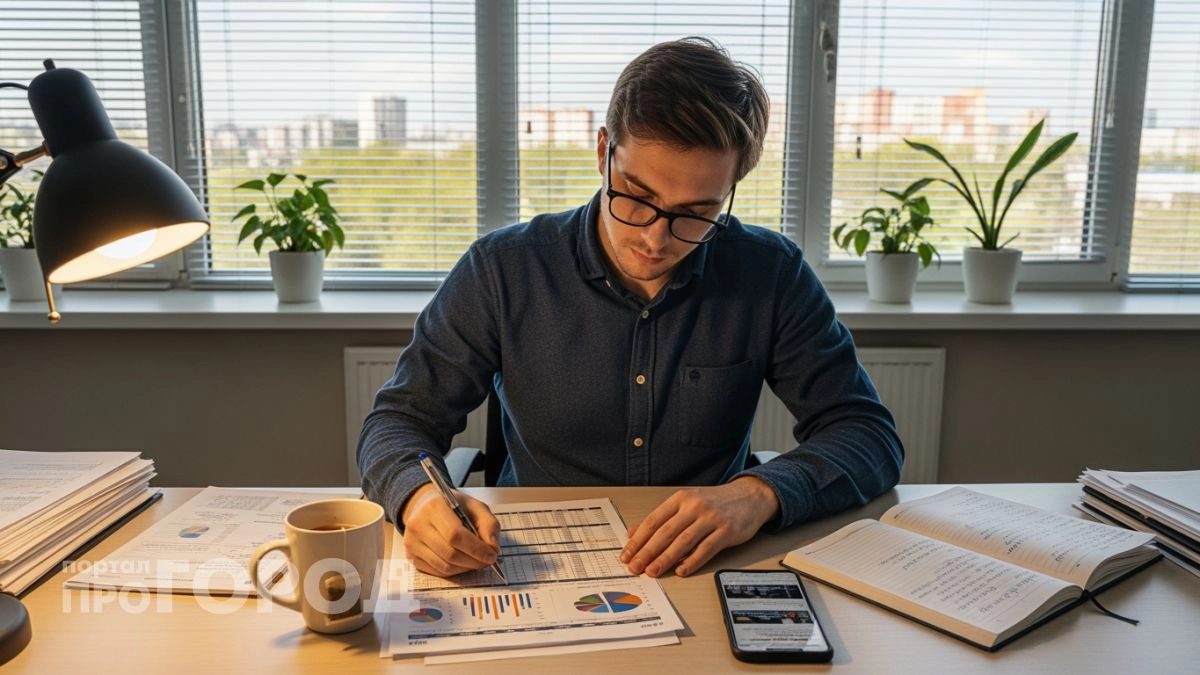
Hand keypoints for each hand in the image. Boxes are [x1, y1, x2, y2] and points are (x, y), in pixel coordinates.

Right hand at [400, 483, 500, 576]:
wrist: (425, 505)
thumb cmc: (452, 506)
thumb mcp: (475, 506)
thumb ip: (489, 524)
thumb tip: (492, 548)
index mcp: (434, 507)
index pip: (455, 534)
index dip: (476, 548)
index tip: (491, 555)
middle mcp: (418, 525)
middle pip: (450, 553)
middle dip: (473, 561)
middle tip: (487, 561)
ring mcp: (412, 542)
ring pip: (443, 566)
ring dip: (465, 568)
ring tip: (476, 561)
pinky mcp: (411, 556)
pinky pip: (436, 571)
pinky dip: (454, 571)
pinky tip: (462, 563)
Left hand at [620, 477, 778, 577]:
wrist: (749, 496)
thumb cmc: (715, 503)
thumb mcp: (686, 503)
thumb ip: (661, 518)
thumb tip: (633, 532)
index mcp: (681, 499)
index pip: (653, 520)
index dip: (638, 539)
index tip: (627, 555)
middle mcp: (694, 506)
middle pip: (666, 532)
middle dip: (648, 552)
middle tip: (635, 567)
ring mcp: (711, 518)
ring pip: (684, 541)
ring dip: (666, 559)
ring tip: (653, 572)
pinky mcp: (727, 530)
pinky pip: (707, 549)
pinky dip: (692, 561)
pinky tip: (681, 571)